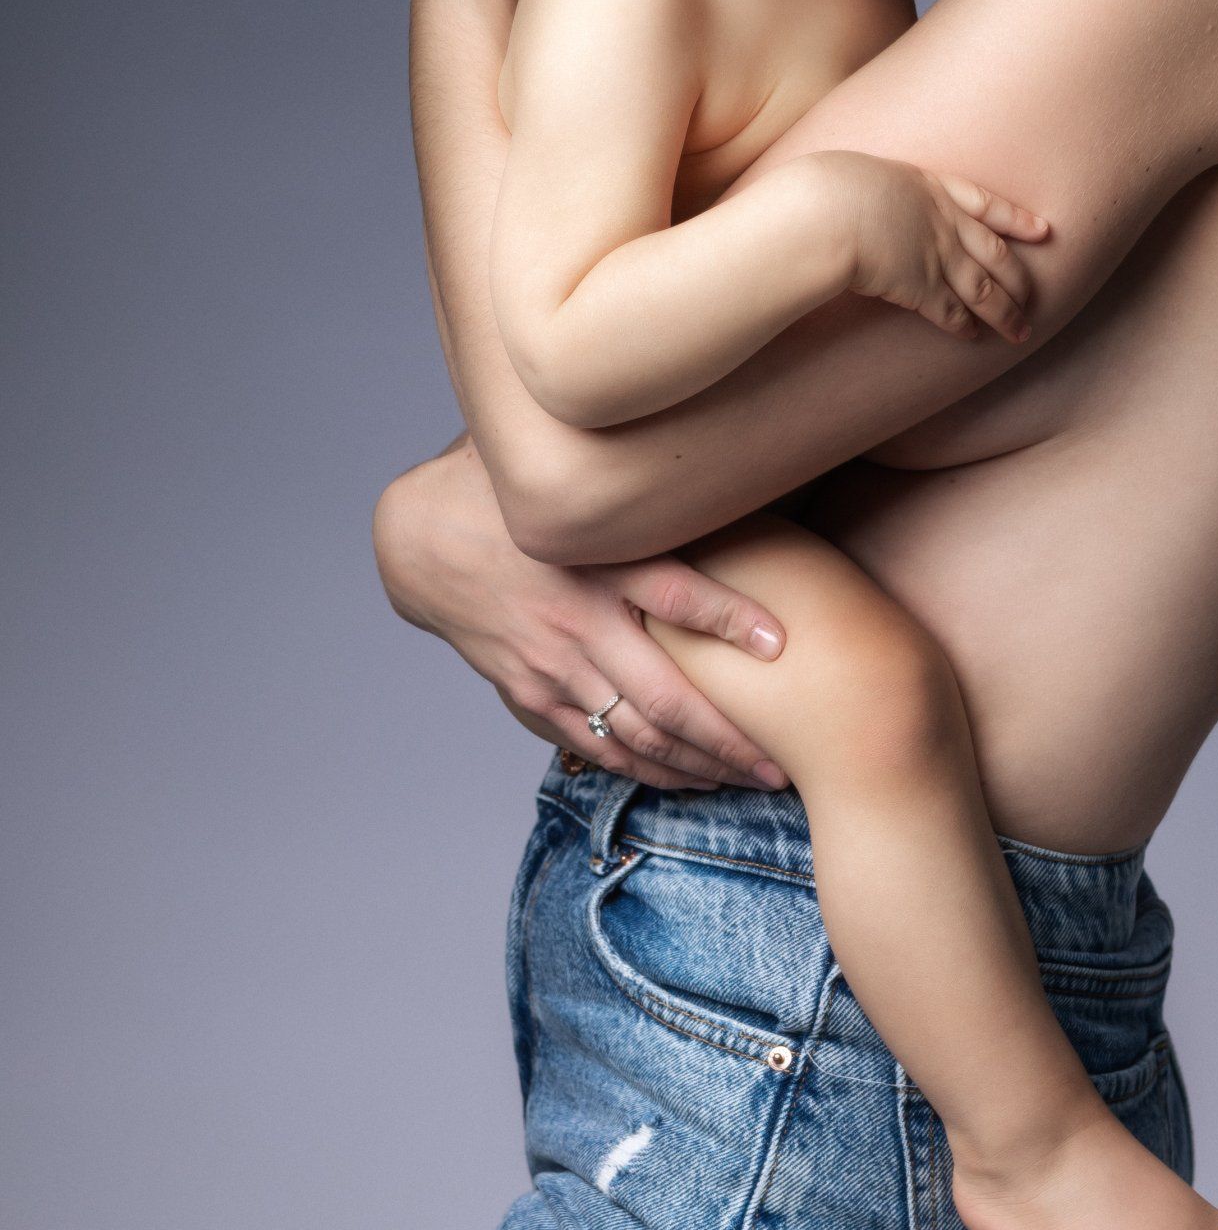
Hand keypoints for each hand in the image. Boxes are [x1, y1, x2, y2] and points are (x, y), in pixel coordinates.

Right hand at [373, 437, 791, 790]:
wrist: (424, 540)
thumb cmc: (513, 499)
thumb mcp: (573, 480)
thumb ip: (638, 478)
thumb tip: (716, 450)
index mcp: (592, 560)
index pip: (672, 593)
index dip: (730, 618)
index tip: (781, 643)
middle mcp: (576, 622)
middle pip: (663, 696)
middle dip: (727, 739)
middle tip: (779, 766)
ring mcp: (550, 666)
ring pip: (634, 735)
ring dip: (694, 765)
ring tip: (746, 779)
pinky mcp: (529, 692)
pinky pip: (593, 744)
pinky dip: (643, 768)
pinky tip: (684, 777)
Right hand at [806, 153, 1049, 342]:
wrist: (829, 211)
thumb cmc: (831, 188)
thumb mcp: (864, 176)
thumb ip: (882, 192)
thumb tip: (871, 200)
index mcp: (931, 187)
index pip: (986, 205)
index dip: (1018, 219)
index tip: (1043, 230)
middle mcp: (944, 222)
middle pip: (996, 254)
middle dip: (1019, 279)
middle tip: (1036, 297)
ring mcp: (937, 255)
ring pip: (984, 290)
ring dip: (1005, 314)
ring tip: (1019, 332)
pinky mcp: (921, 287)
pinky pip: (951, 311)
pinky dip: (964, 325)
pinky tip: (972, 336)